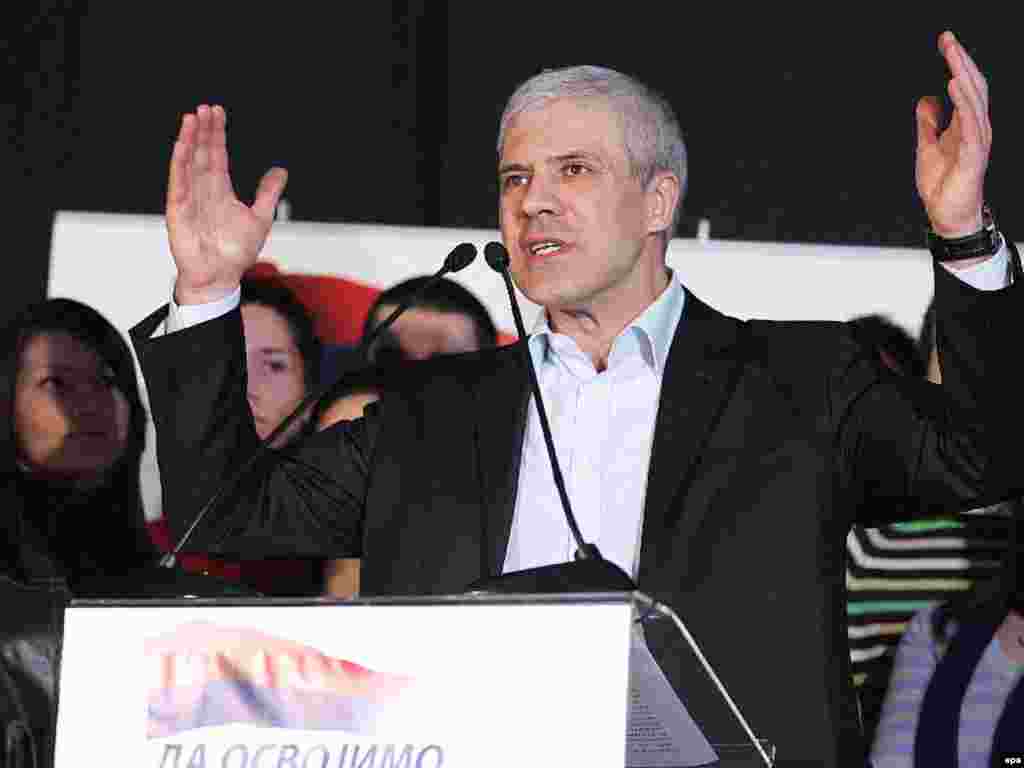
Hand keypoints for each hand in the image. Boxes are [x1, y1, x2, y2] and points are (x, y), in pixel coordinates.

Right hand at [166, 105, 287, 303]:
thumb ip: (268, 193)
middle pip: (202, 153)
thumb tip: (281, 171)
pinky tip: (181, 145)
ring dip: (189, 140)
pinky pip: (178, 182)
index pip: (217, 155)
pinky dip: (179, 163)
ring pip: (189, 163)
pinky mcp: (179, 210)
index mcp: (221, 190)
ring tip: (192, 118)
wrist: (220, 278)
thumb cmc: (235, 253)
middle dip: (203, 131)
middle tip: (205, 108)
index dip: (217, 134)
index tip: (218, 113)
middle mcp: (204, 190)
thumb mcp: (260, 218)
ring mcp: (190, 198)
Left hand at [915, 31, 990, 238]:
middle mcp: (975, 128)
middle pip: (972, 86)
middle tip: (947, 39)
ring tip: (952, 55)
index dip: (956, 63)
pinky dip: (963, 103)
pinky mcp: (972, 154)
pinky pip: (970, 123)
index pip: (965, 86)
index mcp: (965, 124)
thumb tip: (925, 99)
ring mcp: (977, 140)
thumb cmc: (943, 184)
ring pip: (974, 100)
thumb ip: (928, 123)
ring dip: (962, 74)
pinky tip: (954, 87)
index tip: (944, 42)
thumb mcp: (927, 146)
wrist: (947, 215)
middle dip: (960, 61)